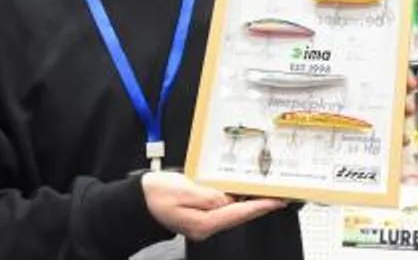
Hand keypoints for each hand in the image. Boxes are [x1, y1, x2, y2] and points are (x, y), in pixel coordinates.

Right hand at [142, 171, 287, 240]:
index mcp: (203, 222)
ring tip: (267, 192)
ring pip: (234, 212)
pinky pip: (224, 209)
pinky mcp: (201, 216)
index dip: (261, 206)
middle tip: (279, 194)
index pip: (239, 213)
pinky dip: (236, 200)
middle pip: (240, 215)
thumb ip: (210, 195)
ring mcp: (203, 223)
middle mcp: (205, 226)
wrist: (137, 200)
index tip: (277, 201)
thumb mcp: (184, 190)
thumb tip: (229, 199)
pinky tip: (244, 192)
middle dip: (260, 204)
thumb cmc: (156, 194)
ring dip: (250, 202)